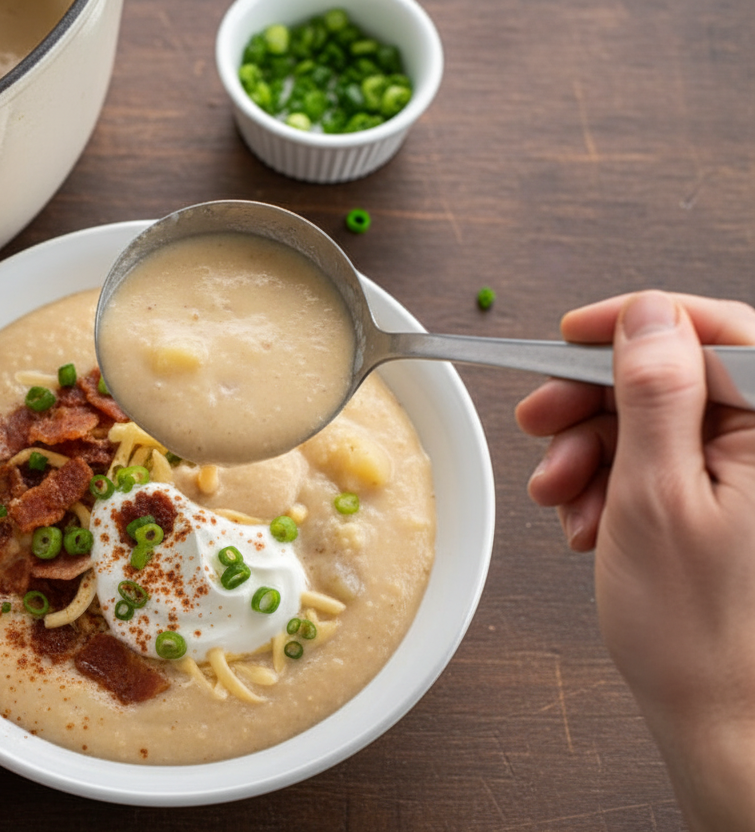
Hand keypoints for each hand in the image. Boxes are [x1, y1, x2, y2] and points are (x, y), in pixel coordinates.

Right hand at [516, 291, 754, 828]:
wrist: (719, 714)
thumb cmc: (696, 626)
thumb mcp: (655, 494)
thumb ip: (654, 394)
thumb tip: (648, 316)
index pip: (712, 332)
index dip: (634, 325)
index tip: (569, 336)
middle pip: (674, 375)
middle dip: (595, 402)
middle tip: (539, 426)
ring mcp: (750, 474)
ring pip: (655, 420)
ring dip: (593, 451)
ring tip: (564, 500)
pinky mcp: (729, 499)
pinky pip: (659, 461)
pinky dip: (610, 482)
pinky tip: (589, 520)